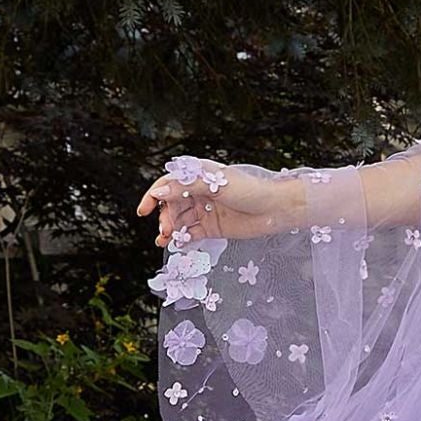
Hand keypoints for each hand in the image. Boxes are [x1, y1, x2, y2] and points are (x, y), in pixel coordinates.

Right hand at [137, 163, 298, 247]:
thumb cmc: (250, 190)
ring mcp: (205, 211)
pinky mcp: (212, 228)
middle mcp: (199, 193)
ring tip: (166, 239)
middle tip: (166, 230)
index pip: (168, 184)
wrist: (277, 210)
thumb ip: (186, 187)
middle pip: (172, 205)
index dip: (153, 196)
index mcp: (199, 176)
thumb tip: (159, 192)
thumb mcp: (216, 184)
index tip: (143, 210)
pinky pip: (191, 233)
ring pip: (179, 220)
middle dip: (165, 217)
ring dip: (170, 229)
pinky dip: (181, 238)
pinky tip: (175, 244)